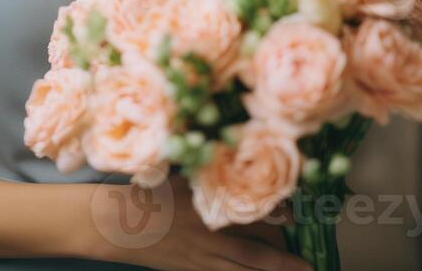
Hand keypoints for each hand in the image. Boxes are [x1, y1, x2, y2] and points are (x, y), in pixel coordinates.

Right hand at [82, 170, 310, 270]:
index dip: (277, 215)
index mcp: (206, 209)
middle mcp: (208, 237)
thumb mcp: (179, 177)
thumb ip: (206, 175)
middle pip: (253, 253)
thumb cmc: (146, 194)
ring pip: (241, 270)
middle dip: (282, 259)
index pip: (251, 213)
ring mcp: (199, 258)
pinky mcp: (189, 270)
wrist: (115, 224)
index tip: (297, 215)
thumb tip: (232, 161)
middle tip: (307, 264)